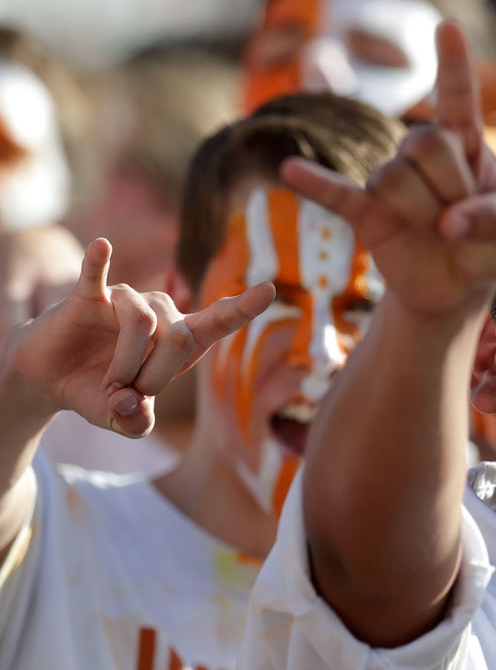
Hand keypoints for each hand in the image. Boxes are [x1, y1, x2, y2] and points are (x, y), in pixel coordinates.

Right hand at [10, 238, 273, 437]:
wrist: (51, 380)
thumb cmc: (100, 392)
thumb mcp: (124, 419)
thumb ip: (137, 422)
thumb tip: (132, 405)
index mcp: (182, 339)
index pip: (219, 320)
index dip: (244, 306)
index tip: (269, 290)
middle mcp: (161, 312)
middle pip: (179, 338)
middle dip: (154, 377)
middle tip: (130, 394)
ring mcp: (126, 301)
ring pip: (143, 326)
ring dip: (125, 366)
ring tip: (110, 384)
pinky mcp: (88, 297)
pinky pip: (95, 276)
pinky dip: (98, 263)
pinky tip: (101, 246)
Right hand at [280, 22, 495, 317]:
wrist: (456, 286)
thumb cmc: (489, 245)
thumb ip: (490, 220)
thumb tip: (449, 224)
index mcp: (464, 144)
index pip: (456, 99)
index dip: (453, 65)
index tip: (449, 27)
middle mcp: (421, 154)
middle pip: (425, 143)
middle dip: (450, 186)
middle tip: (461, 217)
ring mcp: (389, 180)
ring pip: (393, 180)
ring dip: (423, 213)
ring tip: (438, 232)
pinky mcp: (365, 212)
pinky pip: (337, 195)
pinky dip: (316, 183)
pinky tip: (293, 171)